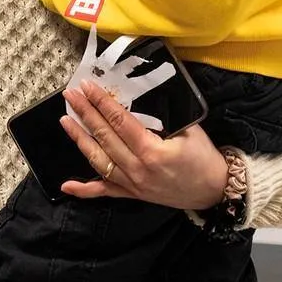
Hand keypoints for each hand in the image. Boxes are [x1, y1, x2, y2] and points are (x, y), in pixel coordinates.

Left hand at [59, 79, 227, 210]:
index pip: (119, 121)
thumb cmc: (204, 157)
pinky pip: (105, 192)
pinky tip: (66, 186)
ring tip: (65, 121)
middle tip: (70, 95)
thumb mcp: (188, 130)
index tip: (87, 86)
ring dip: (80, 140)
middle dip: (85, 113)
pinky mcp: (133, 195)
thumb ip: (161, 118)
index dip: (101, 102)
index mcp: (151, 151)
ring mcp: (132, 184)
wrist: (216, 191)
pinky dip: (85, 190)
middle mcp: (137, 168)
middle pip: (105, 137)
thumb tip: (135, 100)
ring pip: (98, 161)